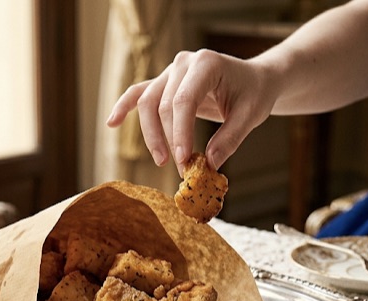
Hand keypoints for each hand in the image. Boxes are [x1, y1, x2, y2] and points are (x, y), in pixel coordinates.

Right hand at [106, 49, 279, 174]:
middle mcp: (183, 63)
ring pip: (147, 102)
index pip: (184, 100)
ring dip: (150, 134)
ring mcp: (170, 71)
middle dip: (169, 139)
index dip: (180, 132)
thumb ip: (229, 139)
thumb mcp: (250, 116)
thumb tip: (209, 165)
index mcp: (206, 64)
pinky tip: (112, 123)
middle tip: (181, 169)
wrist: (255, 80)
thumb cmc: (254, 93)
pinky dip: (124, 107)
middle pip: (163, 104)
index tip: (183, 160)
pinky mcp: (164, 82)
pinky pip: (139, 93)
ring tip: (161, 160)